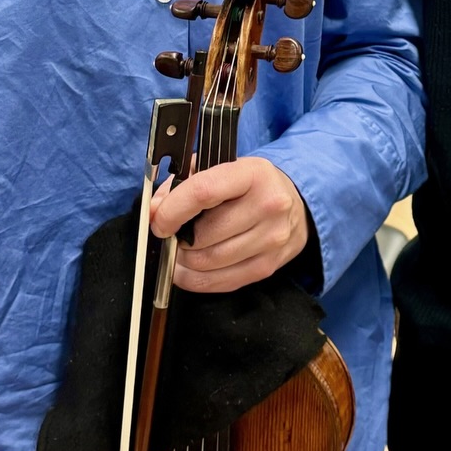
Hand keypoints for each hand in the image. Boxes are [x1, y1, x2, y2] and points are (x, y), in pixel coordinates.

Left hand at [150, 156, 309, 292]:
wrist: (295, 204)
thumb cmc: (250, 186)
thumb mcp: (221, 168)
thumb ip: (184, 184)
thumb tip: (155, 211)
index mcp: (253, 174)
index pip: (203, 192)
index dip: (171, 210)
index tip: (158, 220)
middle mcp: (268, 206)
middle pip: (204, 235)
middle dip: (178, 239)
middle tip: (173, 235)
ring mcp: (271, 239)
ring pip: (209, 262)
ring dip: (184, 261)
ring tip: (181, 250)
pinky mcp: (268, 266)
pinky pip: (220, 282)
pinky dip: (196, 280)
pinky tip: (189, 269)